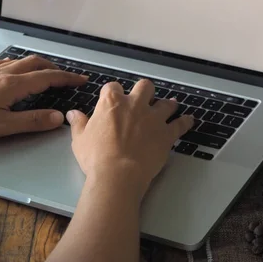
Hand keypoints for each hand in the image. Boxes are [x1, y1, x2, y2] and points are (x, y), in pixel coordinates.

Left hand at [0, 55, 87, 141]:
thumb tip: (59, 118)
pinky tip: (18, 71)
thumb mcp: (3, 126)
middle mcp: (6, 73)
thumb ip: (33, 121)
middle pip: (37, 63)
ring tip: (49, 73)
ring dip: (41, 65)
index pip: (48, 77)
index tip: (82, 80)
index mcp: (14, 85)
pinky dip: (22, 65)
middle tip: (69, 78)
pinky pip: (9, 63)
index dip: (68, 78)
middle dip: (57, 69)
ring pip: (23, 61)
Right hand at [67, 79, 193, 199]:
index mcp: (112, 103)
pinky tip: (189, 120)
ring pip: (166, 103)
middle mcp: (135, 105)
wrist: (118, 174)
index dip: (113, 93)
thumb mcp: (80, 140)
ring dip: (167, 104)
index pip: (113, 88)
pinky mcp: (166, 133)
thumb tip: (73, 114)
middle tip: (144, 98)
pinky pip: (180, 124)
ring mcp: (153, 118)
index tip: (113, 100)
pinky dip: (185, 122)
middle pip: (144, 87)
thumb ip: (79, 124)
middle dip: (145, 91)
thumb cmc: (97, 158)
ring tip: (170, 105)